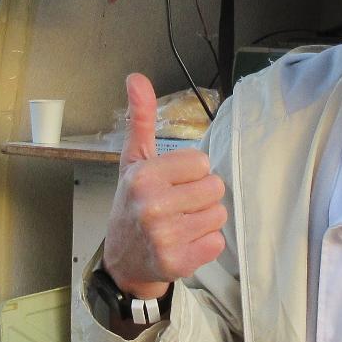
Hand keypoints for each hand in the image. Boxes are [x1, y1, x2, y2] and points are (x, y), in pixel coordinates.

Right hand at [103, 73, 227, 300]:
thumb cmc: (131, 206)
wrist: (122, 260)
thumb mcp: (133, 161)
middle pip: (215, 188)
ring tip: (180, 225)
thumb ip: (141, 118)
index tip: (172, 183)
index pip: (201, 162)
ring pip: (219, 215)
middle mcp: (152, 206)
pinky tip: (184, 244)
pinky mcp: (177, 262)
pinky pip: (217, 242)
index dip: (191, 173)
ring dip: (204, 221)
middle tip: (178, 206)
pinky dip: (205, 245)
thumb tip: (137, 78)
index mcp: (143, 177)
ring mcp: (164, 237)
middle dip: (201, 196)